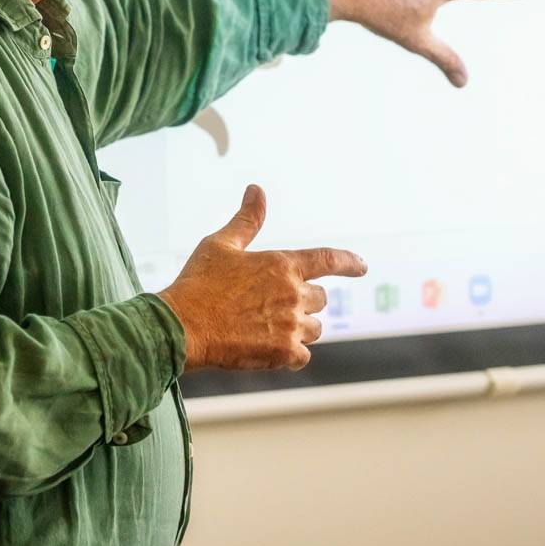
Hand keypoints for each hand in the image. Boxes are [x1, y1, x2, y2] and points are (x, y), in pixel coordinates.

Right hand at [155, 185, 366, 371]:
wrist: (182, 325)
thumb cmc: (199, 282)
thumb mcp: (222, 244)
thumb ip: (247, 220)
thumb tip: (257, 189)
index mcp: (283, 264)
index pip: (329, 259)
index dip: (349, 262)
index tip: (362, 266)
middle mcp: (294, 293)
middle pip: (320, 299)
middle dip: (303, 301)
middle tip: (272, 306)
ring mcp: (290, 325)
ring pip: (314, 328)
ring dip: (299, 328)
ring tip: (265, 327)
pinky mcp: (283, 353)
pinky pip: (302, 356)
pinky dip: (290, 354)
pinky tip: (267, 349)